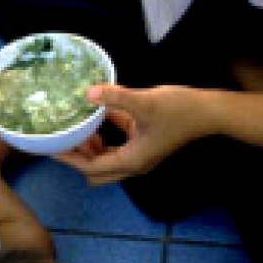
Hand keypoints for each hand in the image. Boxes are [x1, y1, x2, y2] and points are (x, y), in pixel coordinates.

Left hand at [55, 84, 202, 185]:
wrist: (210, 111)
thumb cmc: (179, 110)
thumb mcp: (145, 102)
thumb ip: (115, 97)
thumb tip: (88, 92)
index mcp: (133, 160)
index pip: (92, 168)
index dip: (70, 159)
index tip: (52, 147)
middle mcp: (135, 163)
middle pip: (97, 170)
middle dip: (79, 157)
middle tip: (62, 140)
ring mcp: (141, 153)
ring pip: (107, 158)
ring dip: (91, 147)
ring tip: (76, 127)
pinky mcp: (145, 141)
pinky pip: (118, 143)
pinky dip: (105, 134)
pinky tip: (97, 114)